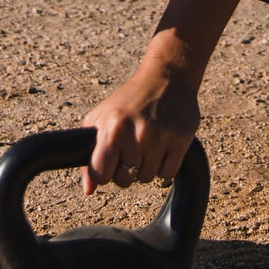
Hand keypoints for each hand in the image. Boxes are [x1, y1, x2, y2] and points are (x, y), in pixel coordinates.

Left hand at [80, 57, 200, 195]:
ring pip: (146, 178)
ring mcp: (160, 137)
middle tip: (131, 147)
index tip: (110, 160)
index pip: (100, 175)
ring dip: (145, 166)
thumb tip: (88, 190)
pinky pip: (167, 174)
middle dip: (125, 169)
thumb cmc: (129, 100)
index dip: (104, 171)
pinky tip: (162, 146)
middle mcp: (136, 134)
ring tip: (147, 143)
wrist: (166, 78)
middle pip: (124, 180)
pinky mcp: (180, 140)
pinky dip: (164, 166)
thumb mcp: (101, 118)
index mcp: (113, 128)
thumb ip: (89, 154)